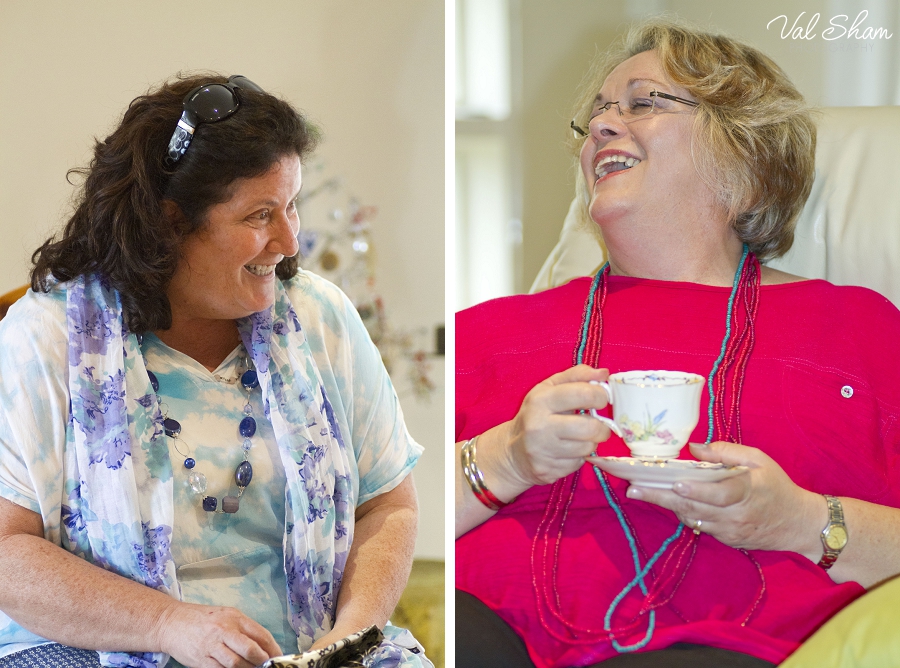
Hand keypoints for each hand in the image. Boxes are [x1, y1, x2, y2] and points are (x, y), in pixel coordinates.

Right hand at [155, 601, 281, 667]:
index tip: (279, 657)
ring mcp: (212, 645)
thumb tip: (263, 646)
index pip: (260, 634)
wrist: (171, 622)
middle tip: (267, 666)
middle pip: (250, 649)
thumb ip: (244, 629)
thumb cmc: (202, 619)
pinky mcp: (201, 659)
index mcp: (234, 617)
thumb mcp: (226, 615)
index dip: (273, 648)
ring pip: (236, 663)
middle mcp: (224, 630)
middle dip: (262, 661)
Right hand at [484, 365, 613, 496]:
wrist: (512, 451)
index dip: (601, 396)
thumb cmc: (536, 414)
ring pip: (588, 448)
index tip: (601, 399)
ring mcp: (542, 451)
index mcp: (541, 400)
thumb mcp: (549, 388)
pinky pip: (578, 464)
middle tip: (599, 425)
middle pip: (590, 427)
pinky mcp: (547, 471)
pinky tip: (568, 451)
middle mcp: (539, 426)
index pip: (584, 394)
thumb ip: (577, 376)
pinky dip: (579, 457)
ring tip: (581, 438)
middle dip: (602, 427)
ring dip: (591, 443)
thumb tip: (604, 374)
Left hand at [625, 441, 822, 555]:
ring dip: (666, 505)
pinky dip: (683, 513)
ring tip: (639, 492)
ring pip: (692, 518)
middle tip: (633, 489)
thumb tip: (694, 449)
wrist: (799, 524)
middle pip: (694, 507)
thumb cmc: (777, 485)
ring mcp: (730, 531)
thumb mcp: (758, 460)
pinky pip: (699, 526)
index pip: (719, 494)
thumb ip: (727, 452)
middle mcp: (736, 515)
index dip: (696, 490)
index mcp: (747, 492)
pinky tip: (666, 501)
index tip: (675, 482)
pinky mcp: (727, 540)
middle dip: (661, 497)